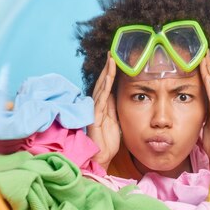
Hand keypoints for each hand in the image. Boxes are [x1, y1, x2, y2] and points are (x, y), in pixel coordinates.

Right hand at [87, 53, 118, 169]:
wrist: (101, 157)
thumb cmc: (108, 141)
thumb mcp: (115, 121)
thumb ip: (113, 107)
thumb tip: (115, 92)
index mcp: (103, 106)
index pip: (106, 85)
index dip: (110, 72)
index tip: (115, 59)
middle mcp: (97, 105)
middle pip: (102, 82)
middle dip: (107, 67)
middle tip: (112, 52)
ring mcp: (94, 110)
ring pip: (101, 87)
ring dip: (106, 73)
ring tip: (111, 59)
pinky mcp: (94, 116)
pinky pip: (100, 99)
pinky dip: (104, 87)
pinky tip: (108, 77)